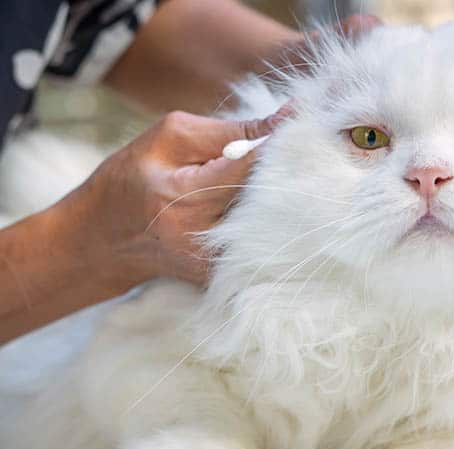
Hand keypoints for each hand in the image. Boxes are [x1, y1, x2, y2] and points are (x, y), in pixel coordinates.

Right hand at [66, 107, 291, 288]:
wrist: (102, 240)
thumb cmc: (133, 177)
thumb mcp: (170, 138)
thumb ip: (229, 130)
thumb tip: (286, 117)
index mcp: (183, 197)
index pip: (251, 166)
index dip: (279, 143)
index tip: (301, 122)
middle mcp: (201, 237)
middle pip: (268, 198)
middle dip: (281, 171)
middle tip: (292, 150)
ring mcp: (212, 264)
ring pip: (268, 222)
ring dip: (276, 197)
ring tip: (275, 179)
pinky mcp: (221, 277)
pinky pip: (258, 241)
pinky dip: (263, 220)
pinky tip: (258, 208)